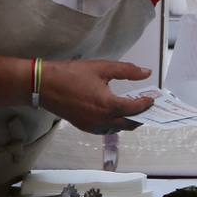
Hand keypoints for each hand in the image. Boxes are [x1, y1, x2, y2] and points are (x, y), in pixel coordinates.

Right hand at [38, 59, 154, 132]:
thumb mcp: (102, 67)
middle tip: (147, 107)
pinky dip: (114, 123)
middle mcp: (101, 120)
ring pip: (117, 128)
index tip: (152, 98)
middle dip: (140, 116)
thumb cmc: (70, 74)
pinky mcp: (84, 127)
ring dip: (127, 121)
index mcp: (107, 105)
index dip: (146, 104)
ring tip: (132, 108)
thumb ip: (127, 70)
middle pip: (129, 124)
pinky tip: (115, 112)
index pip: (135, 109)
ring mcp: (92, 126)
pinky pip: (105, 129)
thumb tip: (146, 72)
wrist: (44, 85)